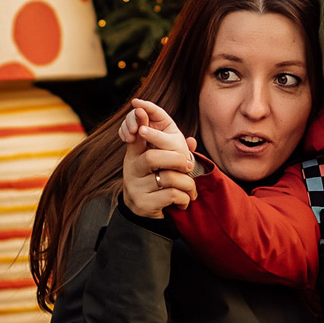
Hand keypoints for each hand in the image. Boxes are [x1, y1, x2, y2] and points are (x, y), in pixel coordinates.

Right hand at [118, 99, 196, 217]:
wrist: (144, 214)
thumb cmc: (157, 184)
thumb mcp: (162, 165)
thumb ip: (173, 151)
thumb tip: (192, 140)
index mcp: (134, 155)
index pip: (135, 134)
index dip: (136, 121)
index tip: (140, 109)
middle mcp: (131, 169)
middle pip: (153, 157)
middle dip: (177, 159)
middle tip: (188, 166)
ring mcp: (135, 187)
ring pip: (167, 177)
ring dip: (186, 183)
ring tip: (190, 190)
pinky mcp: (143, 203)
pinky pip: (170, 195)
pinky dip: (183, 198)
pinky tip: (183, 203)